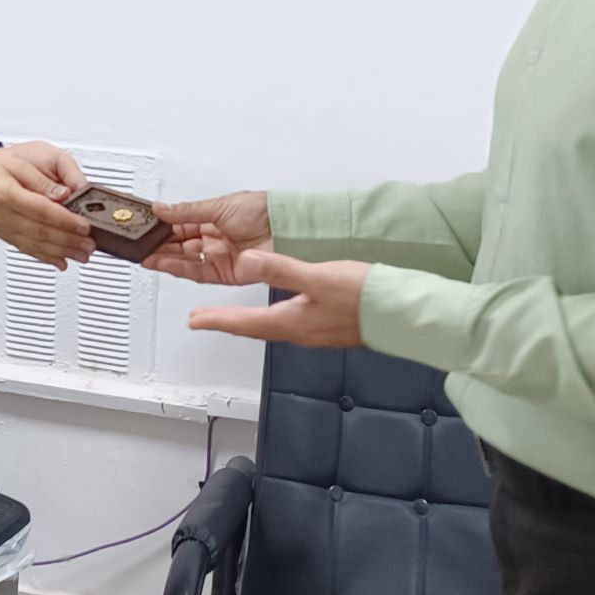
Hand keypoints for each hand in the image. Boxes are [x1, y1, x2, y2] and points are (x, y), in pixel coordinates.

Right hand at [0, 150, 95, 268]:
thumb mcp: (14, 164)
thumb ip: (40, 179)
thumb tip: (63, 192)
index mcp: (7, 194)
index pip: (41, 210)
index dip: (65, 220)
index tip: (84, 225)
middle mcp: (6, 216)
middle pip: (42, 231)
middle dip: (70, 240)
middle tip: (90, 243)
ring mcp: (7, 230)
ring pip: (38, 245)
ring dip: (64, 252)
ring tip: (83, 255)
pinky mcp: (8, 238)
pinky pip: (29, 251)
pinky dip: (47, 259)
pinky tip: (62, 263)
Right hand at [145, 190, 272, 284]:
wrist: (286, 229)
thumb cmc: (263, 210)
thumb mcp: (218, 206)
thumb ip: (187, 212)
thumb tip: (162, 208)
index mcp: (212, 218)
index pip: (179, 224)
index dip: (161, 226)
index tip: (144, 226)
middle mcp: (214, 237)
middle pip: (179, 244)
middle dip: (158, 244)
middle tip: (139, 243)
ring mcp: (219, 255)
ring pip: (184, 259)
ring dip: (163, 258)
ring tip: (144, 255)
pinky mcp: (225, 273)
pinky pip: (196, 272)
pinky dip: (178, 268)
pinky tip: (163, 264)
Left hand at [188, 250, 368, 347]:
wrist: (401, 314)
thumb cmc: (365, 297)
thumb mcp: (319, 277)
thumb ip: (281, 269)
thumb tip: (246, 262)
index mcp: (291, 322)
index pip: (244, 322)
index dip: (216, 320)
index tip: (193, 320)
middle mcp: (299, 332)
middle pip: (253, 328)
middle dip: (227, 322)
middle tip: (204, 318)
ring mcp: (314, 332)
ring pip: (270, 327)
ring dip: (248, 320)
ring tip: (232, 315)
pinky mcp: (328, 327)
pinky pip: (290, 323)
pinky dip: (272, 317)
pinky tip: (279, 310)